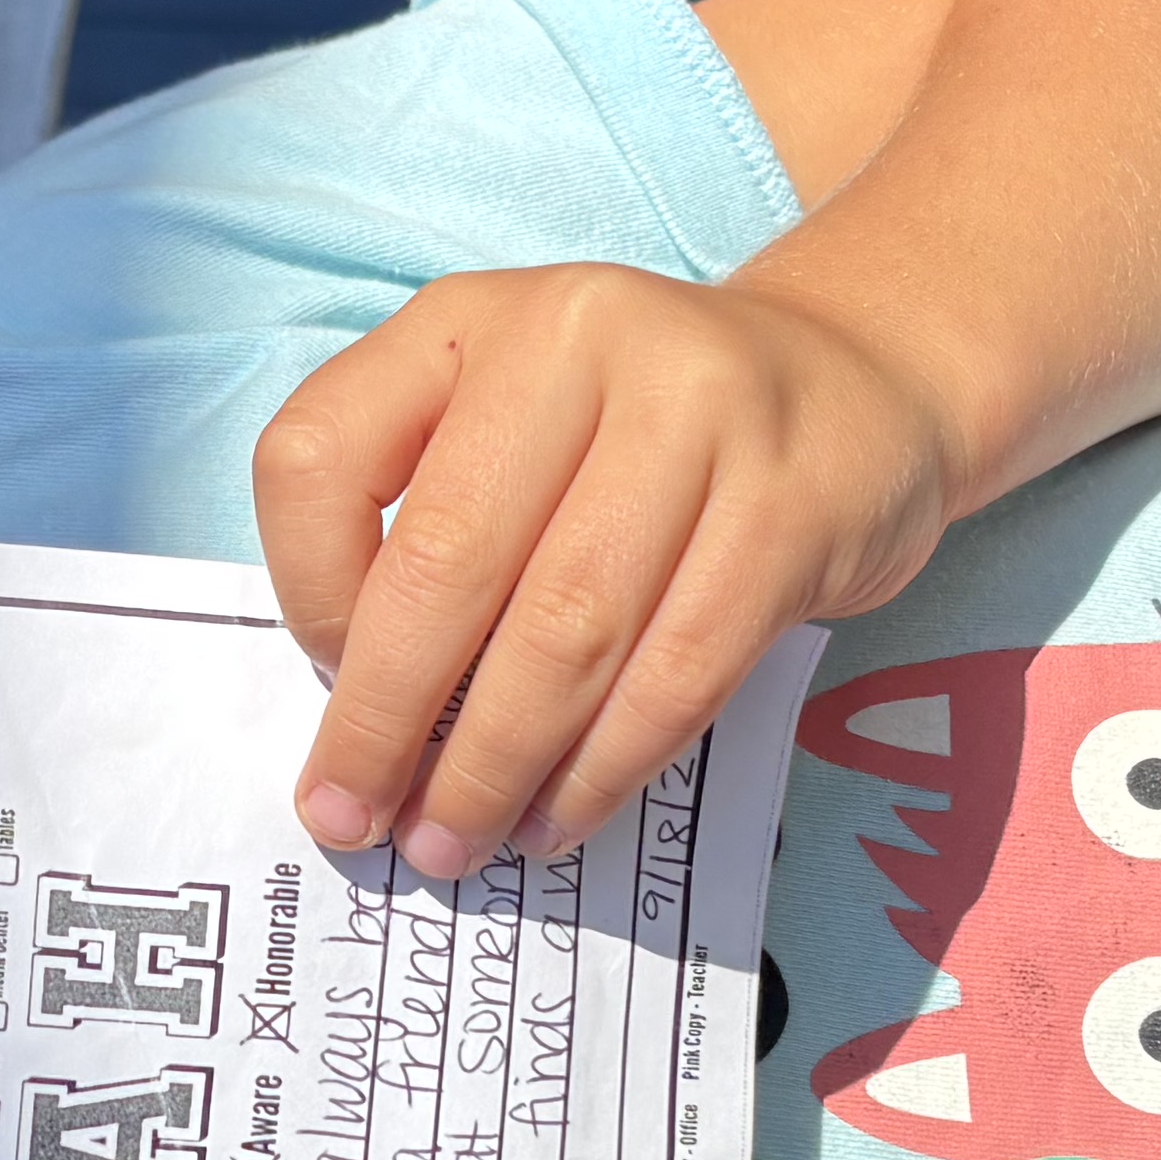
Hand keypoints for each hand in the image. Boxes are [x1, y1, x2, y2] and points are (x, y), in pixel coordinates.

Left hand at [255, 256, 958, 878]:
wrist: (856, 384)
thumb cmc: (640, 435)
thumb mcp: (511, 419)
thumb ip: (427, 526)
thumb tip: (363, 724)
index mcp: (469, 319)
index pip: (322, 455)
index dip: (304, 589)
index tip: (326, 678)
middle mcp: (579, 337)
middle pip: (448, 561)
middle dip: (387, 719)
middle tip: (358, 819)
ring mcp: (702, 413)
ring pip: (566, 630)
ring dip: (494, 765)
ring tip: (456, 840)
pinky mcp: (794, 506)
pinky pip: (677, 672)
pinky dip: (603, 767)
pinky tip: (559, 818)